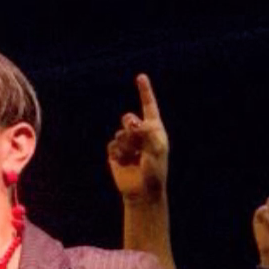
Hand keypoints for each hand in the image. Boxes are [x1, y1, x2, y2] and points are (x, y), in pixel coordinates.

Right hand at [106, 73, 168, 204]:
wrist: (142, 191)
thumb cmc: (154, 171)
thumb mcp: (156, 149)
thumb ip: (146, 132)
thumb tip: (130, 122)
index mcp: (154, 129)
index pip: (149, 106)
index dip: (144, 91)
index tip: (140, 77)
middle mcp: (140, 133)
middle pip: (129, 119)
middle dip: (131, 128)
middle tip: (136, 140)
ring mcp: (127, 142)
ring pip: (120, 134)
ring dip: (126, 146)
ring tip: (134, 158)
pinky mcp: (115, 153)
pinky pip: (112, 145)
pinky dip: (118, 154)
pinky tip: (124, 162)